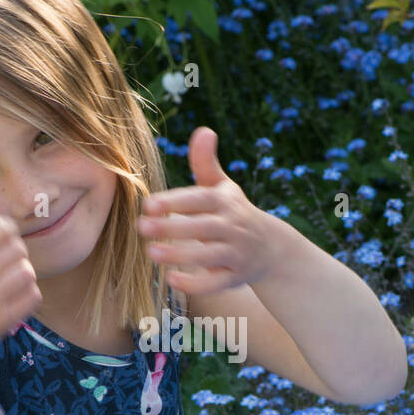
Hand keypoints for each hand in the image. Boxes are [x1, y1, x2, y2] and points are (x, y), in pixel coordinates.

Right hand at [0, 187, 40, 352]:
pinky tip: (13, 298)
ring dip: (23, 274)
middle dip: (16, 253)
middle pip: (18, 247)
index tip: (0, 241)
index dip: (6, 231)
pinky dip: (29, 295)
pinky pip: (33, 295)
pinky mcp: (1, 320)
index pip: (0, 227)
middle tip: (5, 263)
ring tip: (9, 281)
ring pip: (28, 271)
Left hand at [137, 126, 280, 293]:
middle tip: (141, 227)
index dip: (176, 201)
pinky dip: (197, 284)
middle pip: (202, 227)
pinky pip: (217, 283)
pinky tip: (172, 280)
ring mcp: (236, 253)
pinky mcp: (235, 277)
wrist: (272, 249)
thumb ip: (206, 163)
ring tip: (151, 253)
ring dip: (180, 255)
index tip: (149, 204)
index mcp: (225, 202)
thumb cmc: (235, 213)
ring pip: (208, 256)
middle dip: (173, 228)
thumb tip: (203, 130)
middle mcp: (232, 227)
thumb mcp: (223, 188)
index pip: (200, 199)